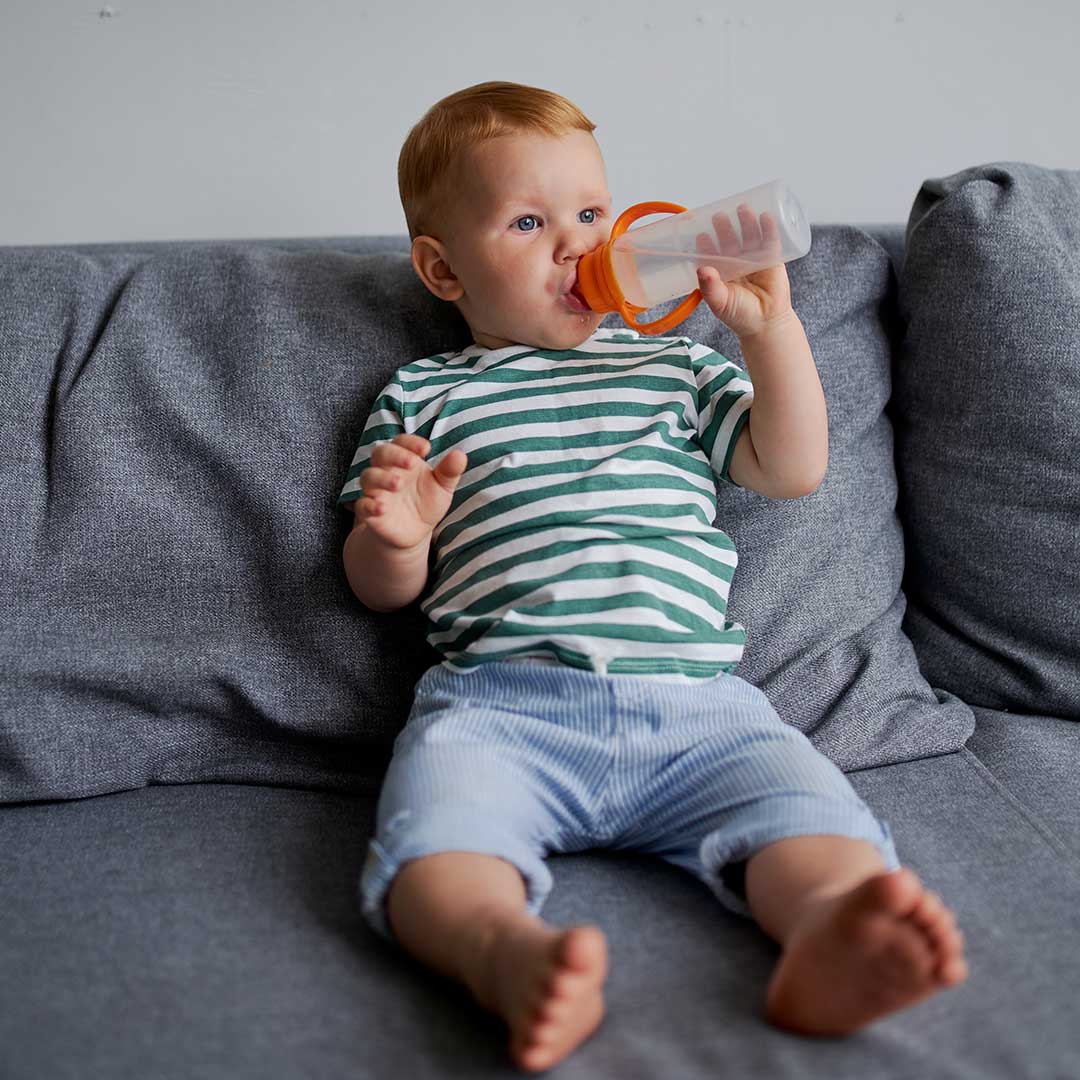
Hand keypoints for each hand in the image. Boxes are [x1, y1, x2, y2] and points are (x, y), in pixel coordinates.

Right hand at [355, 434, 467, 550]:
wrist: (415, 531)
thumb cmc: (427, 502)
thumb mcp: (442, 487)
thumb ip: (449, 471)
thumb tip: (460, 455)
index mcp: (404, 459)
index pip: (401, 442)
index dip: (411, 442)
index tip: (426, 448)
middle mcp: (386, 471)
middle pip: (380, 453)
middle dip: (394, 455)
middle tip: (411, 463)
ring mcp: (376, 491)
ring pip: (368, 477)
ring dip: (381, 478)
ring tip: (398, 484)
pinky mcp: (370, 512)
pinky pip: (362, 505)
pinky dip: (369, 505)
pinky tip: (381, 508)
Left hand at [693, 206, 793, 337]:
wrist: (766, 324)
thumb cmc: (740, 315)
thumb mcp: (720, 302)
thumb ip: (710, 287)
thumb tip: (701, 269)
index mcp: (720, 270)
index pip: (711, 253)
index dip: (706, 243)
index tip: (701, 235)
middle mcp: (736, 261)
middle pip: (730, 240)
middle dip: (725, 228)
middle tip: (719, 216)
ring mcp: (754, 258)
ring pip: (750, 236)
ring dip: (747, 221)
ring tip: (743, 209)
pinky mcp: (773, 258)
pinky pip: (771, 240)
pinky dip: (769, 228)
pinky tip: (766, 217)